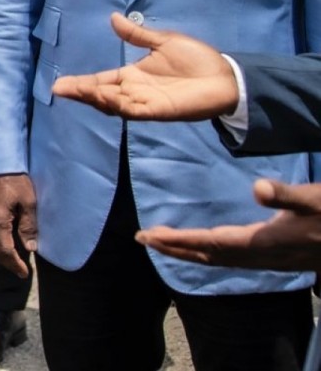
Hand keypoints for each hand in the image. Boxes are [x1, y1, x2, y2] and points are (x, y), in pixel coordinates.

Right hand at [0, 174, 36, 276]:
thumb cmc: (15, 180)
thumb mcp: (28, 201)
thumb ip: (28, 226)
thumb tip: (30, 248)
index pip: (5, 250)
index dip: (15, 264)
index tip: (25, 273)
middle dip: (8, 263)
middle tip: (22, 271)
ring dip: (3, 255)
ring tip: (18, 261)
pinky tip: (10, 245)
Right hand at [51, 13, 238, 120]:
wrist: (226, 76)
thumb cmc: (197, 59)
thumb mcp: (163, 41)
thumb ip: (137, 35)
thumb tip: (113, 18)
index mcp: (133, 75)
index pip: (101, 80)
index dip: (81, 83)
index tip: (60, 84)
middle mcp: (134, 91)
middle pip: (101, 94)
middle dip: (81, 92)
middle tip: (60, 88)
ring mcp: (145, 103)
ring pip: (112, 104)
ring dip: (94, 97)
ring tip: (76, 90)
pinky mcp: (158, 110)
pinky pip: (132, 110)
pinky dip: (117, 104)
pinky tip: (104, 95)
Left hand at [137, 178, 320, 271]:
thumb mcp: (315, 198)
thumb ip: (287, 194)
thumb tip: (259, 188)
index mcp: (265, 241)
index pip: (211, 243)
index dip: (179, 240)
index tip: (148, 236)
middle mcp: (264, 255)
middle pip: (210, 255)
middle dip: (176, 248)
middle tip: (143, 239)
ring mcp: (272, 260)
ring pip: (222, 260)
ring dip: (191, 252)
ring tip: (165, 243)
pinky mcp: (279, 257)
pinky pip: (236, 260)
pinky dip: (213, 254)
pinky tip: (208, 249)